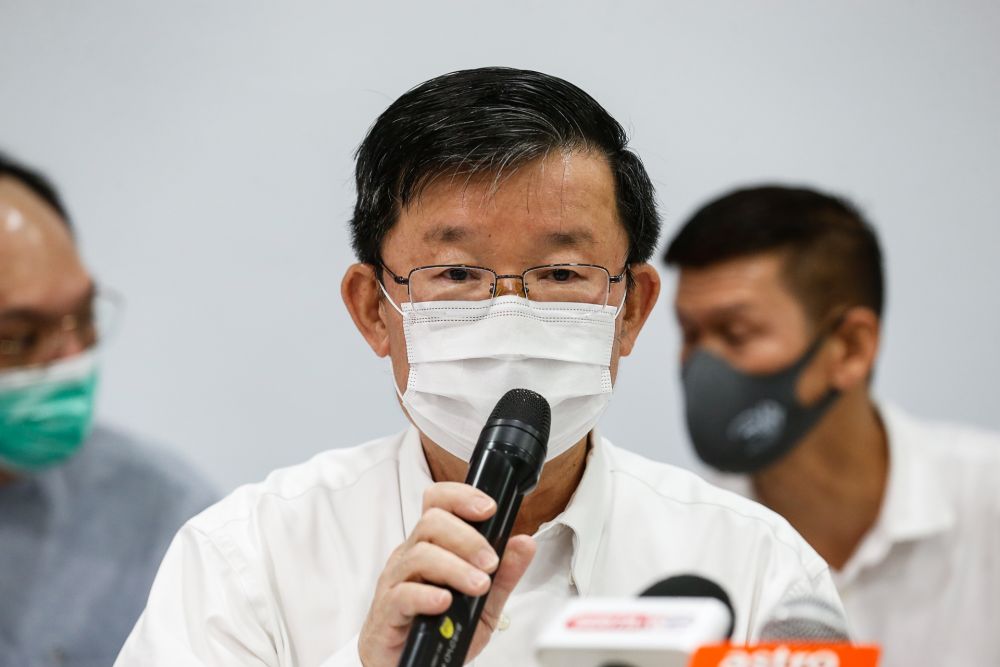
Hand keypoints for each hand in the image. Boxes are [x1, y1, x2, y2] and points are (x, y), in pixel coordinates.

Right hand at [358, 481, 536, 665]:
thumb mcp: (484, 603)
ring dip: (455, 567)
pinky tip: (446, 602)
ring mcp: (396, 581)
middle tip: (490, 562)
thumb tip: (524, 543)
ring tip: (478, 586)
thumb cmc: (442, 629)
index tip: (488, 509)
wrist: (411, 665)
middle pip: (431, 522)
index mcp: (433, 546)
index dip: (461, 496)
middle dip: (468, 538)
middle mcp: (411, 556)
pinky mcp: (387, 611)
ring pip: (420, 554)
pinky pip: (402, 594)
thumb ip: (504, 575)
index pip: (438, 502)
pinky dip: (427, 595)